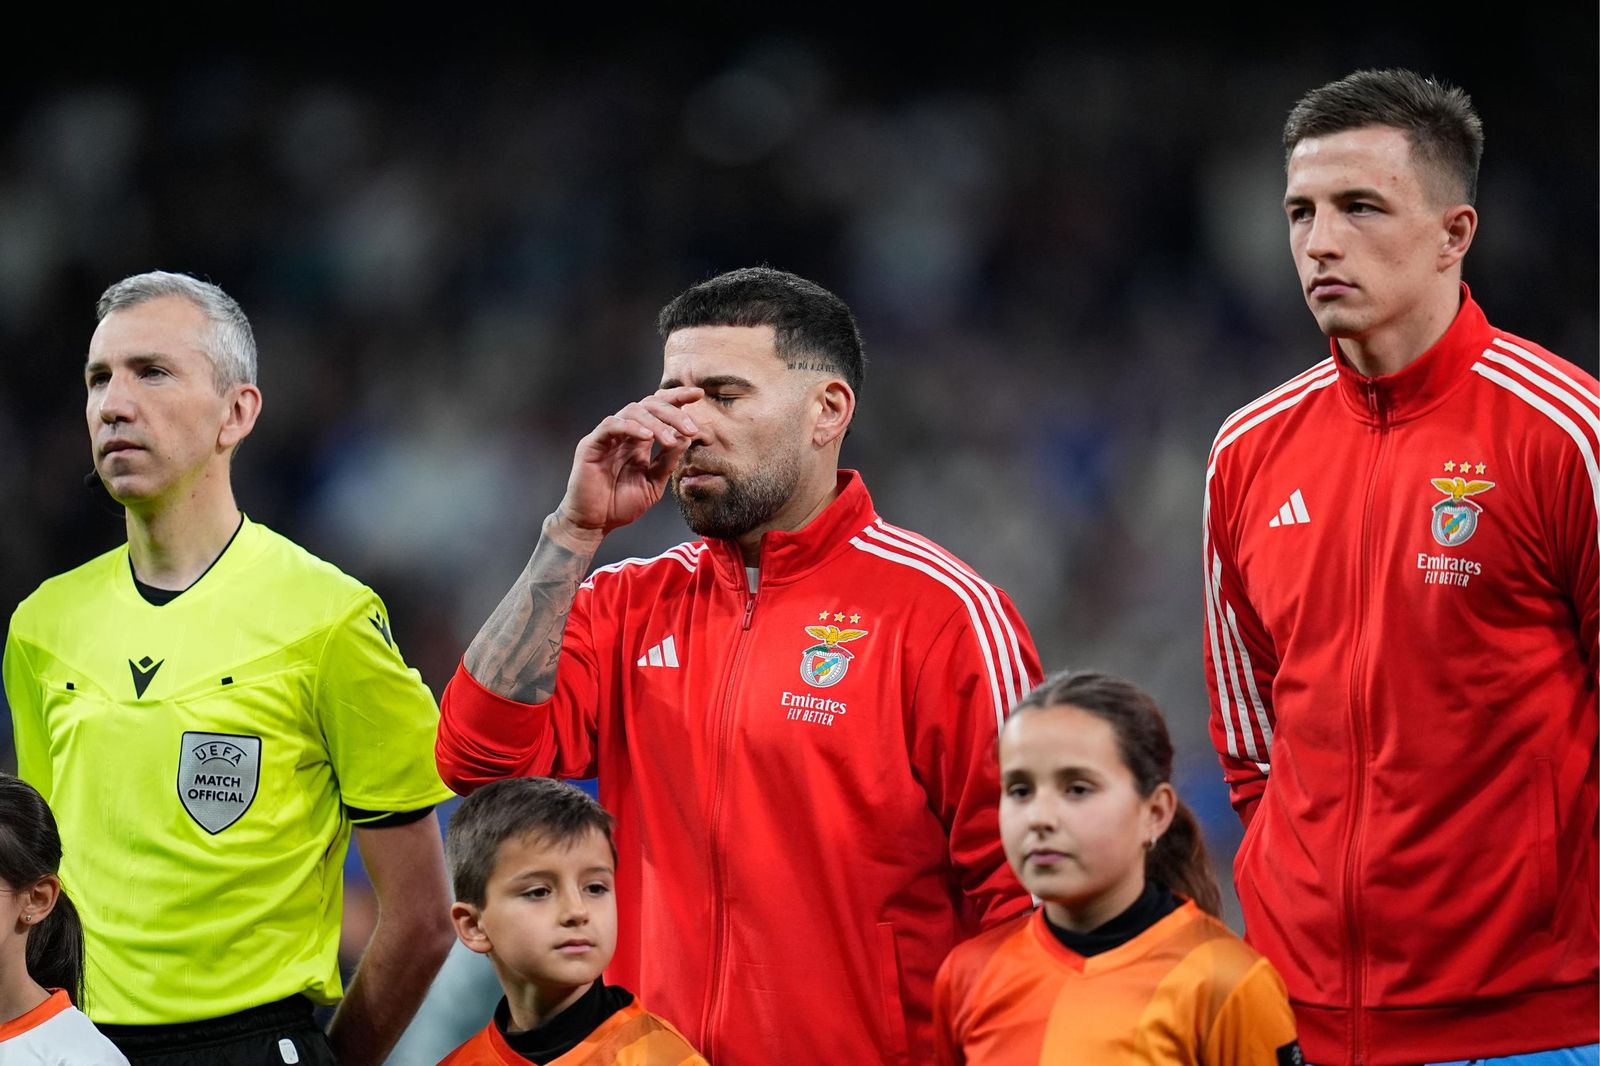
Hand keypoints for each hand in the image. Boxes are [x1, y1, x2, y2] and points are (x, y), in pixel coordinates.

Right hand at [553, 386, 703, 541]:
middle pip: (649, 405)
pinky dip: (631, 427)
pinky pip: (611, 425)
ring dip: (656, 422)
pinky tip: (647, 437)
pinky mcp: (592, 444)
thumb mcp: (653, 483)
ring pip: (632, 411)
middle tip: (690, 428)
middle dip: (673, 412)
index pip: (659, 410)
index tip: (698, 395)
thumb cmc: (621, 504)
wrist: (595, 523)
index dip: (677, 398)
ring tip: (669, 440)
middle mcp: (625, 433)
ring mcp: (607, 436)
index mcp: (640, 440)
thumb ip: (668, 462)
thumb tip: (687, 437)